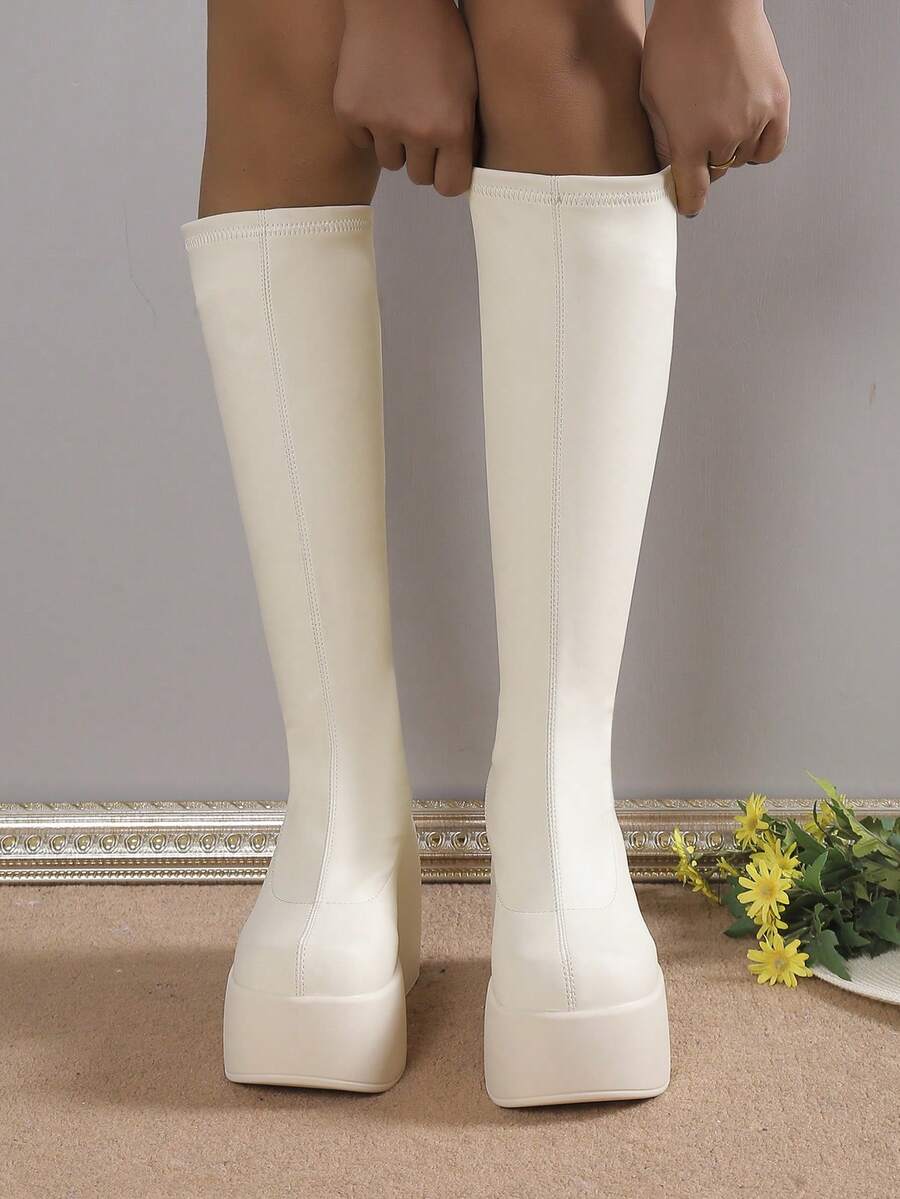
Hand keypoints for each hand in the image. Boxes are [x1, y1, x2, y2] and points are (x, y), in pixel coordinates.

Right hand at [334, 0, 477, 196]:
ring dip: (394, 142)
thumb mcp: (469, 83)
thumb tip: (459, 171)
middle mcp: (417, 131)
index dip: (446, 175)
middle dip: (421, 157)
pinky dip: (367, 125)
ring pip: (389, 160)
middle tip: (419, 124)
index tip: (443, 164)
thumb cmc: (438, 33)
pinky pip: (361, 140)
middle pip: (418, 176)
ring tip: (398, 104)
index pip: (450, 186)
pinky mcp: (350, 112)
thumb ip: (465, 131)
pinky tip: (376, 94)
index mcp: (453, 126)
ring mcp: (380, 123)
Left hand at [640, 0, 789, 216]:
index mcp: (691, 138)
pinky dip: (758, 148)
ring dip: (730, 150)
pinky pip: (771, 148)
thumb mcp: (650, 98)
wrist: (711, 2)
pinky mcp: (777, 102)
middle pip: (717, 172)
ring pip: (742, 159)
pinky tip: (745, 135)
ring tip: (718, 123)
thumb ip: (662, 141)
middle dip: (704, 162)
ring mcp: (755, 119)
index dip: (688, 200)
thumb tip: (672, 170)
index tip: (688, 202)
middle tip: (697, 140)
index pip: (693, 193)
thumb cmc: (674, 41)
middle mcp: (727, 135)